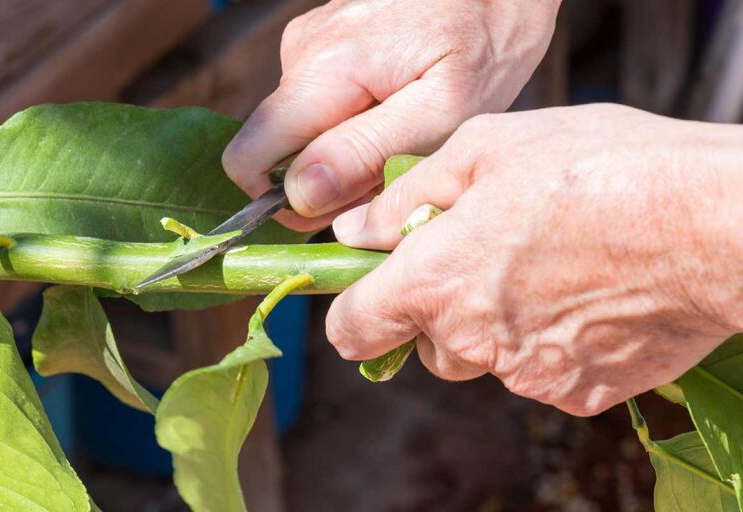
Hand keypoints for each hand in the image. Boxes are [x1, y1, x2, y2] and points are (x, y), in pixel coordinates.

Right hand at [223, 0, 560, 230]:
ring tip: (402, 140)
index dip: (278, 198)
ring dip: (343, 156)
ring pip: (300, 132)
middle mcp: (301, 54)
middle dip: (323, 181)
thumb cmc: (484, 43)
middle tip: (384, 179)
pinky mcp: (324, 46)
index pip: (248, 155)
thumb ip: (365, 153)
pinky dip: (351, 128)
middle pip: (274, 150)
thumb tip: (298, 194)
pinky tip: (395, 117)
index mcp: (324, 71)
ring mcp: (310, 46)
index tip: (332, 210)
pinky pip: (318, 108)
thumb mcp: (440, 112)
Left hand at [326, 104, 742, 415]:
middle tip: (487, 254)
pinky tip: (585, 294)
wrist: (709, 224)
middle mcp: (472, 342)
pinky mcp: (578, 393)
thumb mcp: (486, 149)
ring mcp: (526, 375)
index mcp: (434, 282)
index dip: (354, 310)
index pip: (354, 330)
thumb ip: (405, 196)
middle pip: (425, 343)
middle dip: (441, 307)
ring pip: (484, 357)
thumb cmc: (598, 171)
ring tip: (548, 265)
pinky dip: (549, 340)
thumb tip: (356, 231)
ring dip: (496, 322)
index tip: (370, 290)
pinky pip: (539, 371)